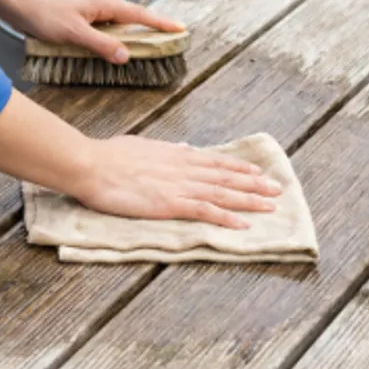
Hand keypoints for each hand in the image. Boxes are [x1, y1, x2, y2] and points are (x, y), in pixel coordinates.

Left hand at [7, 0, 184, 63]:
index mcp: (102, 3)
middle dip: (149, 28)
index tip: (180, 29)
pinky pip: (101, 25)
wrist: (16, 2)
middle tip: (167, 40)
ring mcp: (86, 8)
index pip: (138, 14)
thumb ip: (100, 45)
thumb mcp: (74, 34)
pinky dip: (110, 35)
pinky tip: (107, 46)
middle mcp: (98, 2)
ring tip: (142, 46)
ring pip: (114, 22)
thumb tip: (126, 55)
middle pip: (129, 17)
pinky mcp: (76, 15)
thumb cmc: (43, 15)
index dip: (159, 23)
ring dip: (128, 33)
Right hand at [74, 135, 280, 228]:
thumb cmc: (107, 156)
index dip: (236, 166)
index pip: (213, 161)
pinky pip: (205, 211)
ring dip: (248, 199)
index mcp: (173, 154)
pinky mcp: (170, 203)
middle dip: (252, 183)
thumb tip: (183, 148)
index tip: (255, 170)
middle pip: (224, 176)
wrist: (91, 165)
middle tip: (276, 188)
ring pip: (222, 193)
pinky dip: (226, 217)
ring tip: (270, 205)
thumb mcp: (140, 145)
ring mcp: (178, 186)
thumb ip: (164, 149)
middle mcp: (182, 168)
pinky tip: (244, 224)